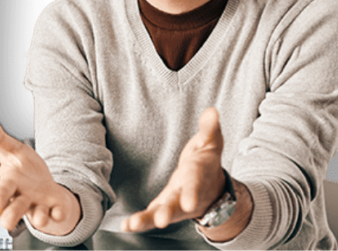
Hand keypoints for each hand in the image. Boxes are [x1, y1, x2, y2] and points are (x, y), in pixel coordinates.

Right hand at [0, 115, 79, 234]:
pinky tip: (58, 212)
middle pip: (16, 209)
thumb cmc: (24, 169)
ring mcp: (40, 205)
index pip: (1, 192)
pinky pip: (58, 214)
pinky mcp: (55, 209)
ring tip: (40, 217)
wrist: (45, 186)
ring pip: (37, 216)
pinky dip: (59, 214)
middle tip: (6, 222)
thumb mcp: (12, 149)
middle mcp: (23, 198)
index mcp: (11, 184)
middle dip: (11, 216)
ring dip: (39, 218)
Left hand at [122, 107, 224, 232]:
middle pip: (177, 206)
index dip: (193, 193)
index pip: (195, 185)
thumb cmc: (207, 163)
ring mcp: (174, 205)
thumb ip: (210, 129)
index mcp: (198, 178)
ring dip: (146, 221)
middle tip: (160, 221)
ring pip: (160, 214)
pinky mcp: (163, 208)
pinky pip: (150, 216)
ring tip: (131, 225)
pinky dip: (139, 223)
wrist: (211, 189)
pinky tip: (125, 226)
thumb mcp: (211, 143)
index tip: (190, 203)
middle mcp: (186, 196)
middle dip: (168, 213)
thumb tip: (212, 111)